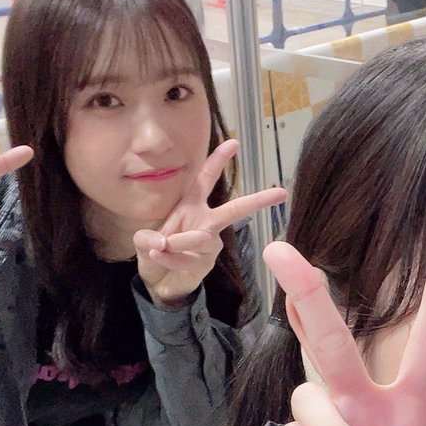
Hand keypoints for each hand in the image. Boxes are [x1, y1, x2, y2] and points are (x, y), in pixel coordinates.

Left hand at [133, 140, 286, 307]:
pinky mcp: (209, 260)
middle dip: (258, 200)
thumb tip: (163, 242)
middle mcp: (206, 220)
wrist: (158, 282)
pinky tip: (161, 259)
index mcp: (191, 204)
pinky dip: (172, 259)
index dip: (218, 160)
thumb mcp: (144, 241)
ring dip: (178, 242)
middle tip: (281, 193)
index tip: (234, 143)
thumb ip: (148, 238)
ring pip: (199, 237)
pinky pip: (191, 256)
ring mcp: (211, 242)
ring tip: (159, 247)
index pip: (206, 178)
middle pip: (235, 209)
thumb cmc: (155, 253)